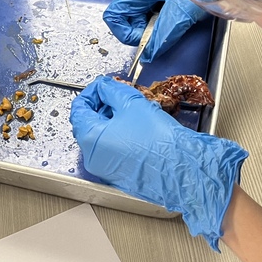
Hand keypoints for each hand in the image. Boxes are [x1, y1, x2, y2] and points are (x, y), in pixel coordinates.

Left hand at [70, 77, 246, 250]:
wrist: (183, 169)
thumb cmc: (158, 139)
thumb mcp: (132, 103)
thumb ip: (112, 90)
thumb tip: (103, 86)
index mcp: (90, 138)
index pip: (78, 109)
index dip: (91, 93)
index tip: (103, 86)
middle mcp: (92, 157)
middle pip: (88, 123)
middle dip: (102, 106)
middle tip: (119, 96)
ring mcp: (105, 168)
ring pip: (101, 136)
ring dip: (112, 120)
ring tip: (132, 111)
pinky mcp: (119, 175)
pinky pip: (112, 150)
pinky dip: (119, 135)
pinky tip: (137, 128)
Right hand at [103, 0, 208, 62]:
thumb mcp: (180, 14)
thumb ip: (162, 37)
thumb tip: (149, 54)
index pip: (115, 15)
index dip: (125, 34)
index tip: (143, 42)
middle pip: (128, 15)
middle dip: (143, 30)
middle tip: (162, 34)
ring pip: (142, 13)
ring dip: (154, 24)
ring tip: (175, 21)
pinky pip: (154, 8)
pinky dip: (163, 17)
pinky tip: (178, 14)